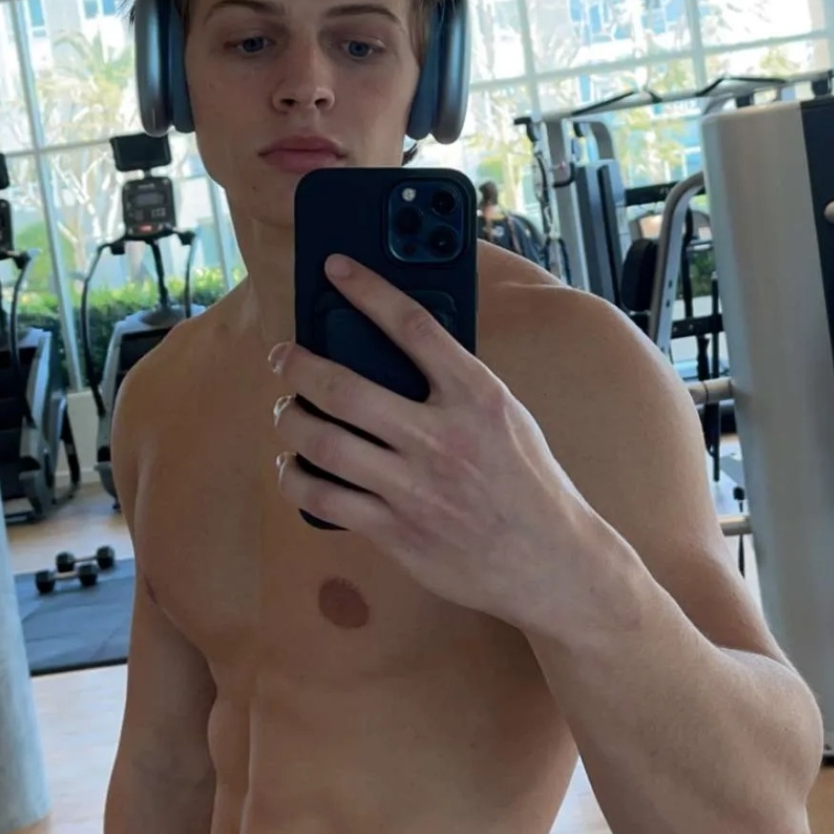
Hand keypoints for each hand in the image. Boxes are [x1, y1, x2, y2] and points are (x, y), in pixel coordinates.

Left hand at [270, 255, 587, 627]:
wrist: (551, 563)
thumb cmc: (529, 485)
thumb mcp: (507, 418)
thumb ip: (459, 387)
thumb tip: (398, 353)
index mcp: (477, 397)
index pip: (414, 326)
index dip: (367, 290)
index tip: (335, 269)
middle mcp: (442, 438)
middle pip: (346, 388)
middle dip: (299, 365)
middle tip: (282, 357)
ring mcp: (415, 487)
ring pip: (324, 444)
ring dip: (290, 420)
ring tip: (284, 411)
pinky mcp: (397, 531)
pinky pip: (324, 499)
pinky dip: (297, 478)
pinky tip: (294, 467)